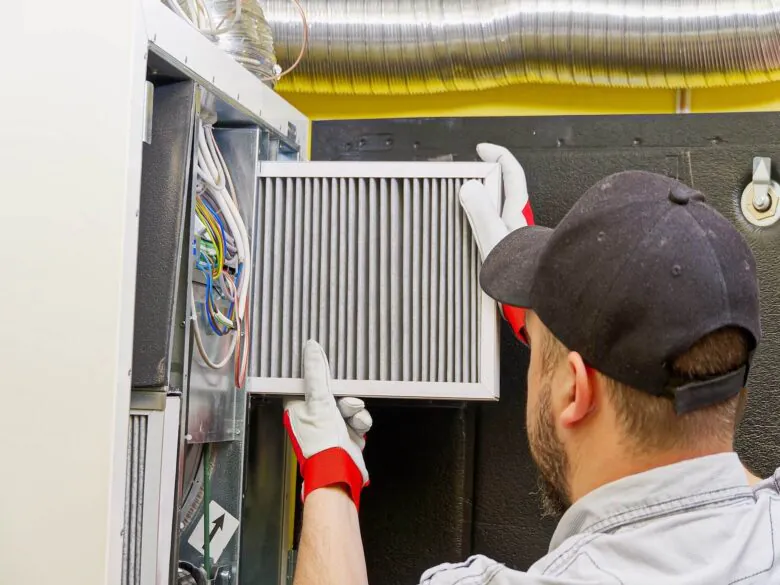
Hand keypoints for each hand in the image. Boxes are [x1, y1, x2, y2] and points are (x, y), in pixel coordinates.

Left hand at [284, 341, 371, 508]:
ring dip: (354, 410)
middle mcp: (312, 418)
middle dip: (344, 396)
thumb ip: (316, 373)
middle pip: (331, 394)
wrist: (340, 473)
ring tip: (354, 417)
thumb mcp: (319, 401)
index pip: (306, 384)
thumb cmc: (321, 442)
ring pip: (347, 406)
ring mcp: (330, 428)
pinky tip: (359, 429)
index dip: (317, 375)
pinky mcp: (346, 437)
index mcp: (297, 409)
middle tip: (345, 400)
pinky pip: (357, 420)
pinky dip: (360, 423)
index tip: (327, 368)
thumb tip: (311, 347)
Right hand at [459, 143, 534, 342]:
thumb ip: (481, 213)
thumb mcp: (495, 239)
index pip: (512, 174)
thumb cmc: (523, 274)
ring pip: (499, 210)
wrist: (538, 300)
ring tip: (464, 203)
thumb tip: (470, 188)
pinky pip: (494, 230)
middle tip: (468, 175)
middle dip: (488, 179)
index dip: (498, 155)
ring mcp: (515, 237)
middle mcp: (517, 222)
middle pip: (505, 190)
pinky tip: (472, 234)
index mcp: (516, 213)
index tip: (482, 149)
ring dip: (484, 203)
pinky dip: (483, 225)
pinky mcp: (510, 253)